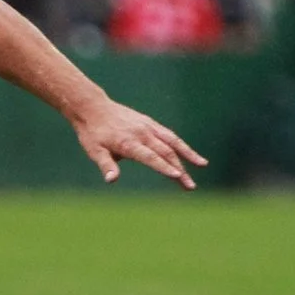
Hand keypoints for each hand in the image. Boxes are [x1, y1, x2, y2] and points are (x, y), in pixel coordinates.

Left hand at [72, 99, 206, 189]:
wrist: (93, 107)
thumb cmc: (92, 133)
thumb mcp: (95, 151)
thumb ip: (106, 165)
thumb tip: (112, 180)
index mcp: (129, 143)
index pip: (150, 157)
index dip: (164, 167)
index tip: (177, 176)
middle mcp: (142, 134)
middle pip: (166, 152)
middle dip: (180, 170)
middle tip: (190, 186)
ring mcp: (147, 127)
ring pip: (172, 141)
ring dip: (188, 154)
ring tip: (202, 164)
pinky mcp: (149, 123)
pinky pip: (168, 135)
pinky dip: (180, 145)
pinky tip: (188, 154)